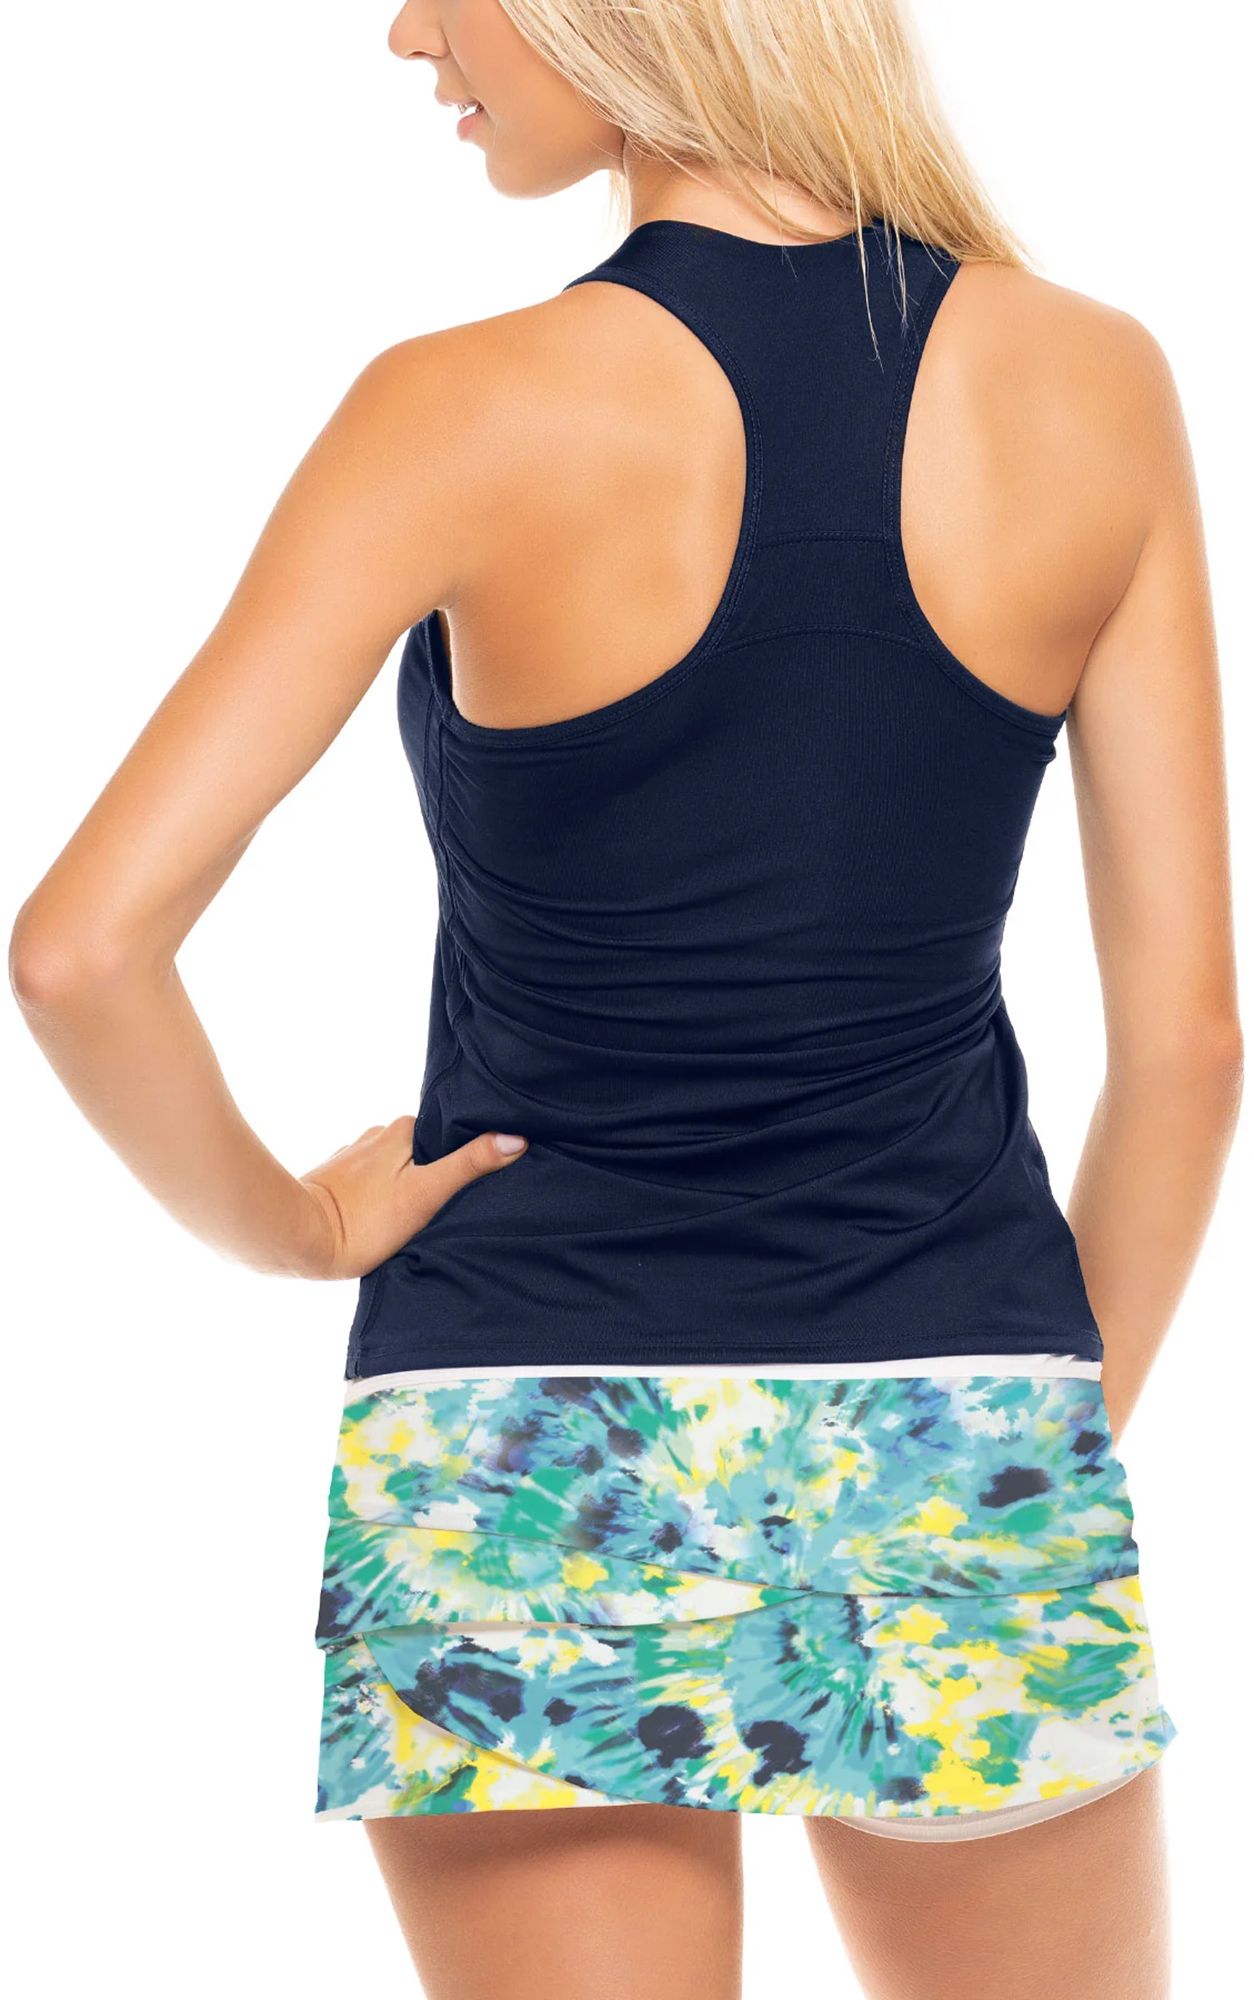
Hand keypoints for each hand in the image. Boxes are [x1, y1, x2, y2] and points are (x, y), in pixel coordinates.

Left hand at [292, 1115, 528, 1279]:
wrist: (300, 1241)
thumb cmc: (366, 1219)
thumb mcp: (427, 1193)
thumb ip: (469, 1165)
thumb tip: (516, 1137)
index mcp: (402, 1128)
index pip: (447, 1134)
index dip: (463, 1155)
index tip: (472, 1182)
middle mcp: (376, 1134)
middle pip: (421, 1151)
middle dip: (433, 1172)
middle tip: (446, 1204)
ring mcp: (353, 1156)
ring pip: (395, 1167)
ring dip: (406, 1184)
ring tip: (414, 1214)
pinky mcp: (336, 1180)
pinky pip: (372, 1183)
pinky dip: (382, 1195)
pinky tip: (385, 1216)